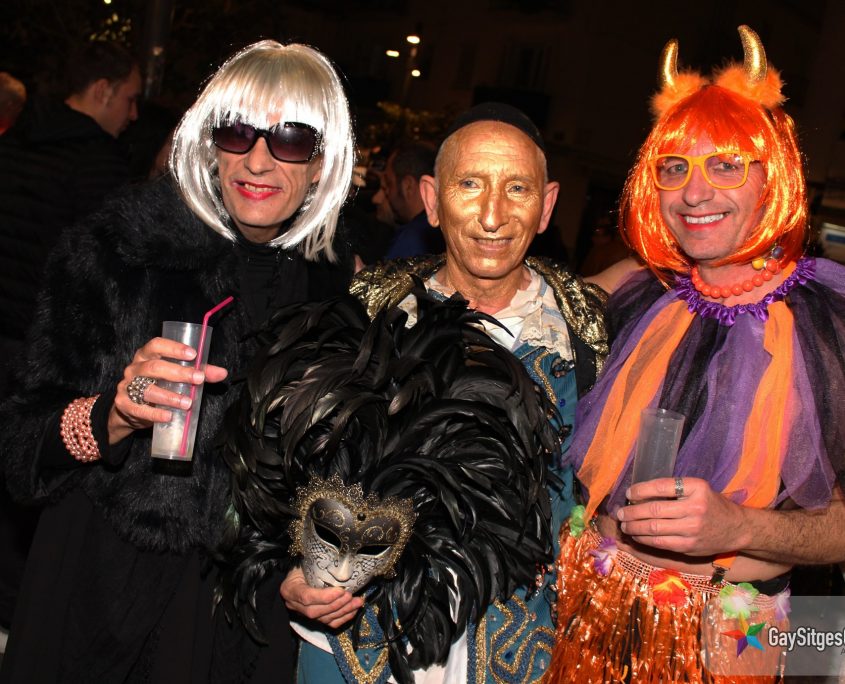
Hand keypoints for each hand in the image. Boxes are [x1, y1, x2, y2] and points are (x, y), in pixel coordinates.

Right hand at [108, 336, 227, 443]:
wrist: (130, 409)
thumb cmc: (157, 385)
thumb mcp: (176, 376)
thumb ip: (198, 372)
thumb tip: (222, 373)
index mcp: (146, 356)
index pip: (156, 345)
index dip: (173, 348)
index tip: (192, 354)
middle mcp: (134, 368)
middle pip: (154, 367)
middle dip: (178, 373)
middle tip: (198, 379)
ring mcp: (126, 386)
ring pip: (147, 389)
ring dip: (169, 396)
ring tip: (187, 403)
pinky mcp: (123, 404)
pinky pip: (139, 409)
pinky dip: (155, 414)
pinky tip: (168, 416)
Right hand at [280, 567, 362, 628]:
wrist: (295, 577)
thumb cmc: (301, 567)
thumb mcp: (304, 562)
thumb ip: (316, 564)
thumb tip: (338, 562)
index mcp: (290, 589)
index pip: (306, 597)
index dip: (325, 596)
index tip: (341, 590)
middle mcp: (294, 605)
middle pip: (316, 611)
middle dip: (336, 605)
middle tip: (351, 596)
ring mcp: (303, 614)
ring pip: (324, 619)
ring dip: (343, 611)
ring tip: (357, 602)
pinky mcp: (313, 619)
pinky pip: (328, 623)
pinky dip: (343, 618)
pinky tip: (353, 610)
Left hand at [615, 477, 748, 555]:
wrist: (737, 528)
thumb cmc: (711, 504)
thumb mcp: (697, 489)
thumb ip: (674, 490)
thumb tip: (639, 494)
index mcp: (696, 488)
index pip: (661, 487)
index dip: (640, 490)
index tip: (628, 493)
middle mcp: (694, 508)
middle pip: (654, 510)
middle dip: (631, 512)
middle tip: (620, 513)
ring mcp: (692, 529)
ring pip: (653, 529)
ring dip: (634, 527)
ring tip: (624, 525)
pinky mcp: (689, 546)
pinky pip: (660, 543)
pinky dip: (644, 539)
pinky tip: (637, 536)